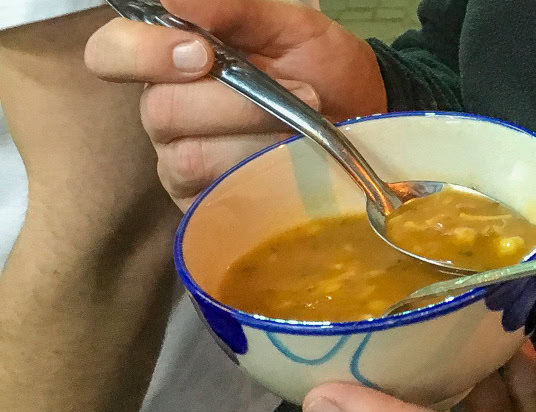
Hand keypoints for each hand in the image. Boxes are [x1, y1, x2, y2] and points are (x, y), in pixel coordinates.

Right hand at [85, 0, 384, 207]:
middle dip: (235, 103)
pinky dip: (265, 177)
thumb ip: (235, 8)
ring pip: (193, 159)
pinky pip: (220, 198)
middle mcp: (166, 114)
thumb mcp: (291, 26)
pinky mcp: (210, 209)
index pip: (112, 54)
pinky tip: (292, 163)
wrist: (365, 122)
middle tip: (298, 91)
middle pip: (161, 112)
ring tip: (304, 127)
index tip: (201, 53)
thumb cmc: (323, 70)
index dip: (144, 53)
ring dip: (259, 139)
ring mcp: (184, 166)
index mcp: (169, 60)